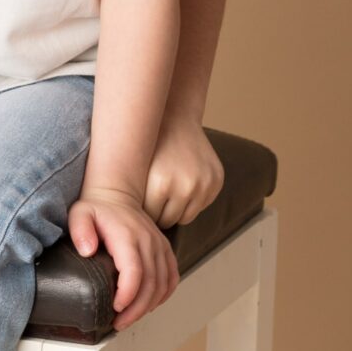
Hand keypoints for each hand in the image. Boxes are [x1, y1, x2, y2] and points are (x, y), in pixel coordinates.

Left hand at [68, 187, 177, 331]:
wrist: (117, 192)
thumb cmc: (97, 207)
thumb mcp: (80, 214)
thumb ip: (80, 230)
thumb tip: (87, 250)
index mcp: (128, 236)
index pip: (135, 271)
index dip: (128, 294)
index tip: (116, 308)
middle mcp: (149, 241)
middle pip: (151, 283)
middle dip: (136, 309)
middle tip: (120, 323)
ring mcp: (159, 245)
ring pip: (163, 283)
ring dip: (149, 305)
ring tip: (130, 318)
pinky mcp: (164, 249)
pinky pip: (172, 276)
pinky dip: (164, 294)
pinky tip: (150, 304)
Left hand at [144, 112, 223, 229]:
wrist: (174, 119)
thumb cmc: (149, 148)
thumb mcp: (135, 172)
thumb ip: (137, 202)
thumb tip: (135, 231)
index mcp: (160, 185)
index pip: (150, 219)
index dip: (143, 215)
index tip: (138, 210)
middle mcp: (185, 187)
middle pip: (168, 220)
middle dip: (160, 214)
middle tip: (152, 203)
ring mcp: (204, 184)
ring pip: (186, 217)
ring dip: (176, 210)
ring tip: (166, 195)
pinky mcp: (216, 181)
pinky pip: (201, 205)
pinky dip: (192, 200)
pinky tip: (183, 184)